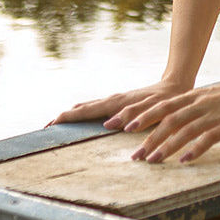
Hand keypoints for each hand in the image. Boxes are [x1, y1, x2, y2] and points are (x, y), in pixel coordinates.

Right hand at [51, 79, 191, 127]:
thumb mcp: (150, 110)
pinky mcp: (118, 104)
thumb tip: (109, 124)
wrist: (174, 88)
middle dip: (62, 118)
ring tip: (57, 127)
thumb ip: (131, 116)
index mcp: (115, 104)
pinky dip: (82, 115)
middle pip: (80, 108)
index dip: (65, 118)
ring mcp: (114, 101)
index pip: (84, 111)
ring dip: (71, 116)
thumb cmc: (164, 102)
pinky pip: (95, 109)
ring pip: (86, 107)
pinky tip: (81, 121)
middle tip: (45, 130)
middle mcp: (111, 101)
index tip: (49, 126)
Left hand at [123, 77, 219, 163]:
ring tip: (152, 160)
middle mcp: (199, 105)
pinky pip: (207, 139)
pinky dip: (194, 150)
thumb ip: (193, 107)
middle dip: (149, 138)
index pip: (162, 106)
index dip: (143, 116)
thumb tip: (176, 120)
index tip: (125, 127)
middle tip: (134, 155)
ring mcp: (212, 115)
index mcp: (193, 98)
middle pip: (168, 120)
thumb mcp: (209, 98)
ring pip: (183, 130)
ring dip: (166, 146)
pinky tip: (184, 161)